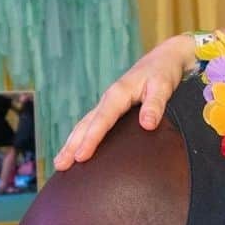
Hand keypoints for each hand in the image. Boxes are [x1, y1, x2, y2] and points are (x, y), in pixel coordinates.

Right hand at [53, 35, 192, 169]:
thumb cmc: (163, 72)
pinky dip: (82, 136)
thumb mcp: (163, 87)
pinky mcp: (113, 107)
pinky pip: (94, 123)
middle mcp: (109, 99)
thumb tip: (147, 125)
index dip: (91, 140)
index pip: (101, 120)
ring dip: (72, 143)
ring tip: (61, 162)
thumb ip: (155, 105)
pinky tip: (79, 149)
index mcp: (118, 94)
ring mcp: (109, 103)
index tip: (81, 157)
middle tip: (60, 166)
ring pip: (85, 125)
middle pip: (85, 125)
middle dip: (71, 145)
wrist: (164, 58)